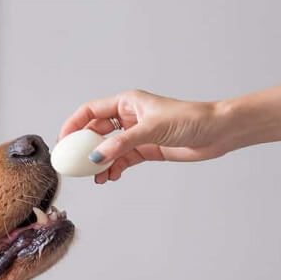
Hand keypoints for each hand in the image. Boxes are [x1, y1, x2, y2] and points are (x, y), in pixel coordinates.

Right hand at [59, 90, 234, 182]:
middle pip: (97, 131)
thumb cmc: (190, 119)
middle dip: (84, 148)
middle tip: (73, 164)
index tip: (63, 141)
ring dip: (100, 162)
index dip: (74, 124)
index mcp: (127, 102)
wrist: (217, 132)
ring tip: (95, 177)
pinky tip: (110, 177)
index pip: (91, 111)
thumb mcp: (151, 129)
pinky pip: (123, 159)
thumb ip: (121, 144)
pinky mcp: (147, 149)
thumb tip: (96, 157)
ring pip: (109, 148)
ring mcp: (137, 134)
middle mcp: (129, 117)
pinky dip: (115, 168)